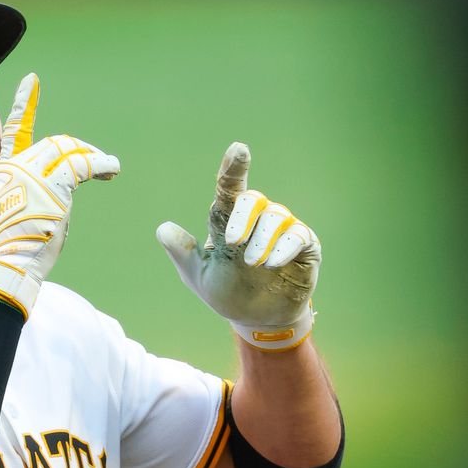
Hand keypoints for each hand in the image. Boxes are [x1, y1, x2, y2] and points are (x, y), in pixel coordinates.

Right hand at [0, 73, 119, 317]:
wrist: (12, 263)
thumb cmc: (18, 247)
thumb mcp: (21, 212)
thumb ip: (36, 191)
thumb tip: (63, 188)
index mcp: (5, 171)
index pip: (16, 131)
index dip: (25, 105)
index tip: (32, 80)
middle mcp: (16, 165)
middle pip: (55, 143)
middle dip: (80, 150)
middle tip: (100, 163)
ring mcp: (33, 172)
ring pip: (71, 151)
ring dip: (93, 158)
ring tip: (109, 167)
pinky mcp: (54, 182)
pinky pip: (85, 165)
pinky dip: (102, 165)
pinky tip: (113, 169)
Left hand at [156, 142, 320, 350]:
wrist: (255, 319)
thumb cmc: (226, 291)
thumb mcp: (198, 274)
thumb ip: (183, 252)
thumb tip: (162, 229)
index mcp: (228, 221)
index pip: (229, 190)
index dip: (233, 169)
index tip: (238, 149)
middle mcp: (257, 220)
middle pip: (252, 199)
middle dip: (242, 217)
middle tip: (232, 242)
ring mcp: (282, 232)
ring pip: (276, 216)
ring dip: (262, 239)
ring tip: (252, 263)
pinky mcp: (304, 247)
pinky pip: (298, 236)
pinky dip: (284, 247)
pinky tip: (271, 263)